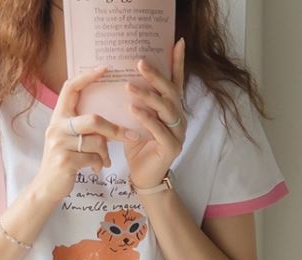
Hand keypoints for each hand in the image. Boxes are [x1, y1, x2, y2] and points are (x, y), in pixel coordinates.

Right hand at [33, 67, 139, 203]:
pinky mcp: (65, 161)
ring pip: (96, 142)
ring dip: (105, 153)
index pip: (70, 88)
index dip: (87, 76)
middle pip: (93, 120)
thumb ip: (84, 124)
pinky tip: (96, 167)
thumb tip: (111, 113)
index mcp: (58, 117)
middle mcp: (56, 127)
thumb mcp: (71, 137)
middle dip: (115, 130)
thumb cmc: (65, 159)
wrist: (47, 186)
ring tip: (104, 160)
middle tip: (132, 136)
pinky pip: (94, 158)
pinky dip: (99, 163)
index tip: (105, 68)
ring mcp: (59, 144)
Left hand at [123, 37, 186, 189]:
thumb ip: (136, 100)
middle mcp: (179, 118)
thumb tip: (123, 75)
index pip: (176, 82)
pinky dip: (147, 119)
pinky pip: (160, 130)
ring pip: (166, 109)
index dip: (178, 63)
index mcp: (171, 109)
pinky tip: (134, 110)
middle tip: (140, 63)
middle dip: (156, 76)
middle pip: (170, 92)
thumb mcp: (135, 118)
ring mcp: (178, 133)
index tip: (177, 41)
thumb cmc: (137, 145)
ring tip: (129, 87)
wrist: (143, 176)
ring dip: (148, 96)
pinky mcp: (172, 147)